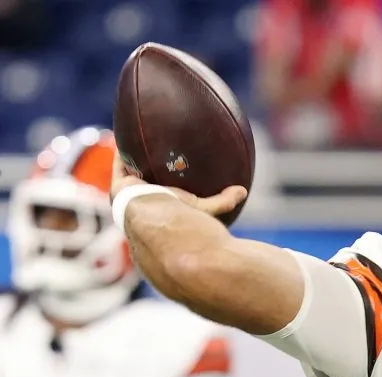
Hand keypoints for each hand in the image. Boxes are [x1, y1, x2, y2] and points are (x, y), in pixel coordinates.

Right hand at [110, 151, 246, 217]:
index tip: (170, 168)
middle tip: (155, 151)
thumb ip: (223, 201)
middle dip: (148, 168)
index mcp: (162, 208)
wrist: (157, 219)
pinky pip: (119, 164)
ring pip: (131, 171)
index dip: (164, 183)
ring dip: (135, 157)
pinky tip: (126, 133)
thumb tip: (243, 191)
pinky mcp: (119, 185)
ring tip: (139, 139)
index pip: (163, 195)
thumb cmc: (181, 217)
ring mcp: (130, 194)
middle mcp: (144, 201)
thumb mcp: (204, 207)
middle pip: (145, 182)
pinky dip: (122, 150)